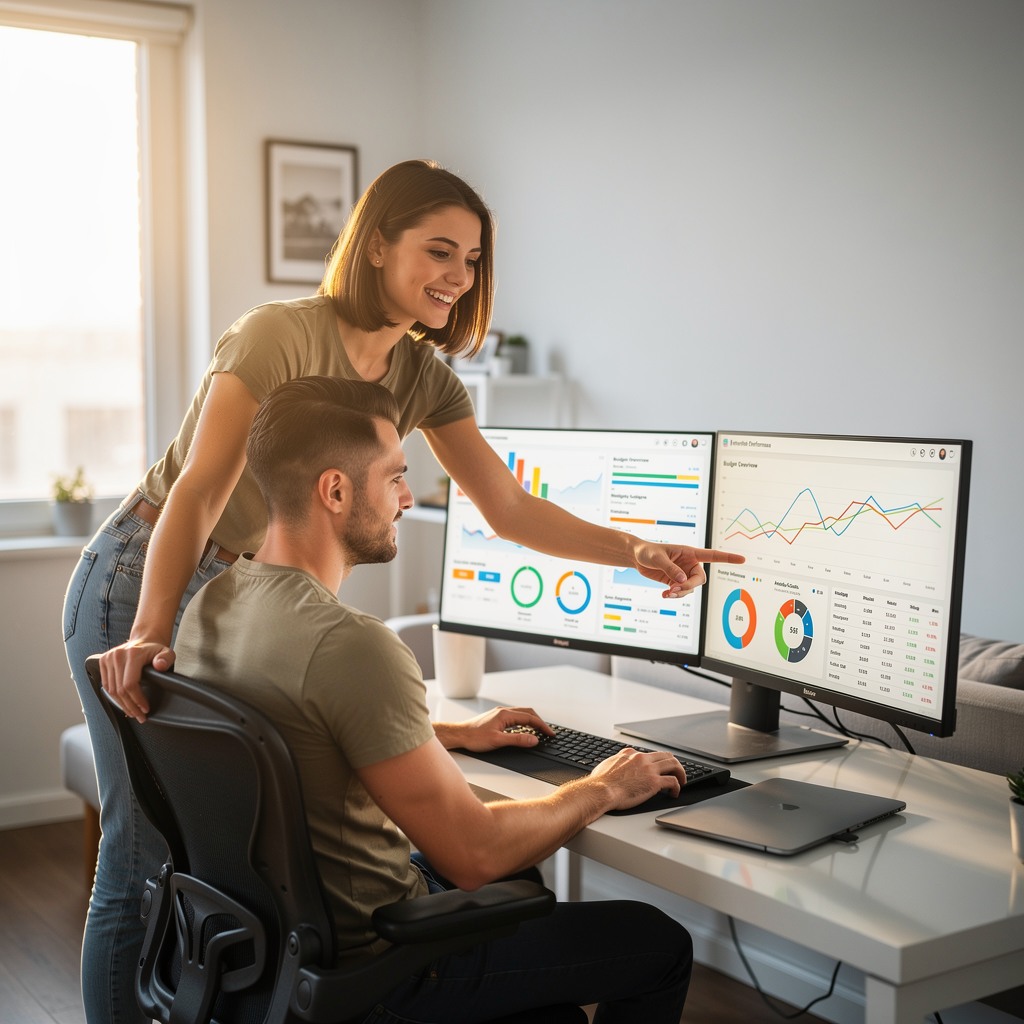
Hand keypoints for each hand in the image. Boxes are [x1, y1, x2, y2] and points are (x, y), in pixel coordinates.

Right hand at [95, 640, 175, 722]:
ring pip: (111, 690)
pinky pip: (106, 685)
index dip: (137, 700)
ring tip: (133, 713)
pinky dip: (114, 697)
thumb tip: (160, 665)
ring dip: (122, 705)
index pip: (130, 684)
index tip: (145, 709)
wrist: (144, 640)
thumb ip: (166, 659)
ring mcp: (108, 658)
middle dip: (130, 706)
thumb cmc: (156, 650)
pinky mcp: (103, 661)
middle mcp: (118, 656)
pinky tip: (124, 704)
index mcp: (133, 654)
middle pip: (120, 690)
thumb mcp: (167, 652)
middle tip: (140, 716)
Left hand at [435, 706, 554, 751]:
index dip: (542, 726)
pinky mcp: (496, 718)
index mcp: (505, 714)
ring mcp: (499, 714)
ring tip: (539, 731)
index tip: (550, 734)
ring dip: (532, 721)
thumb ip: (517, 740)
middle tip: (548, 732)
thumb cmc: (474, 737)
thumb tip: (533, 739)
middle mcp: (503, 711)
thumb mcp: (498, 741)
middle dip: (539, 722)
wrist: (459, 735)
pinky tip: (523, 730)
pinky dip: (523, 723)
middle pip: (527, 713)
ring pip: (521, 715)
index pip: (530, 718)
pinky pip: (515, 718)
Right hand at [589, 747, 687, 808]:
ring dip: (680, 773)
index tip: (660, 767)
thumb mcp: (608, 763)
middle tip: (676, 772)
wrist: (601, 790)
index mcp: (631, 754)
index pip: (650, 753)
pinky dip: (677, 787)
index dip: (658, 761)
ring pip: (673, 764)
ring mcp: (649, 769)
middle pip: (666, 755)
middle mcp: (642, 759)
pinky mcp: (654, 782)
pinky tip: (674, 793)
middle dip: (674, 764)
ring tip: (681, 781)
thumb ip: (617, 760)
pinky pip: (673, 782)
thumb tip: (616, 762)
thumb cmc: (601, 781)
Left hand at [632, 543, 745, 597]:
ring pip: (691, 588)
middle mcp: (689, 564)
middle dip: (689, 586)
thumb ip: (670, 569)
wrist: (637, 558)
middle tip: (674, 589)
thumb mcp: (657, 558)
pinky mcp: (676, 582)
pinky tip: (665, 595)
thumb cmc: (648, 552)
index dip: (727, 558)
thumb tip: (683, 580)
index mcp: (689, 553)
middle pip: (700, 579)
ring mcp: (683, 574)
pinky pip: (682, 592)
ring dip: (681, 593)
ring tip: (667, 593)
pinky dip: (675, 595)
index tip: (742, 559)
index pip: (712, 555)